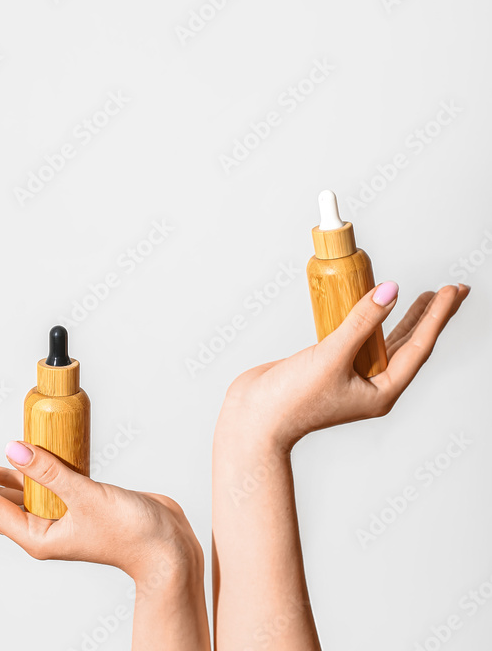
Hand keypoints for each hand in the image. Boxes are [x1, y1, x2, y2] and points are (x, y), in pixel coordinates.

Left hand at [0, 442, 202, 587]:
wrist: (166, 545)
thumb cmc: (133, 533)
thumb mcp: (89, 498)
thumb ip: (50, 473)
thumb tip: (14, 449)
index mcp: (35, 536)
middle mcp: (36, 528)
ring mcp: (50, 517)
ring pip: (0, 495)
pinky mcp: (66, 502)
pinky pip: (28, 486)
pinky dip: (11, 472)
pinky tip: (3, 461)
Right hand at [216, 282, 469, 451]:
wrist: (255, 417)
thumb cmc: (292, 400)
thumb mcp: (331, 356)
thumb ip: (361, 323)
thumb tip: (390, 291)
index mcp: (381, 392)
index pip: (418, 347)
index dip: (436, 317)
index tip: (450, 291)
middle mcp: (373, 385)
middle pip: (412, 344)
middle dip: (433, 317)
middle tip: (454, 291)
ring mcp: (354, 377)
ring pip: (390, 341)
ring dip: (408, 317)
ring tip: (427, 297)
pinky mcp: (333, 366)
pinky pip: (363, 338)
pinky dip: (374, 320)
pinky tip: (376, 306)